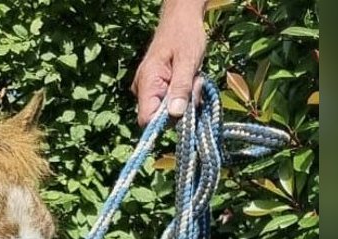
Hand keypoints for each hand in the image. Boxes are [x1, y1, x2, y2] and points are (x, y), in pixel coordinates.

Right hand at [132, 0, 207, 125]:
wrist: (181, 18)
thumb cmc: (184, 34)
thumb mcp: (188, 61)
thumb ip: (181, 88)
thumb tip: (175, 114)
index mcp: (147, 83)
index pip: (147, 119)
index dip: (166, 121)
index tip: (186, 107)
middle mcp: (142, 89)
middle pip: (159, 117)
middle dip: (182, 106)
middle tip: (196, 84)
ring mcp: (148, 89)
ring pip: (166, 109)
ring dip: (184, 99)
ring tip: (194, 78)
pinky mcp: (156, 88)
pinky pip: (168, 101)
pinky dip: (182, 94)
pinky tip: (189, 79)